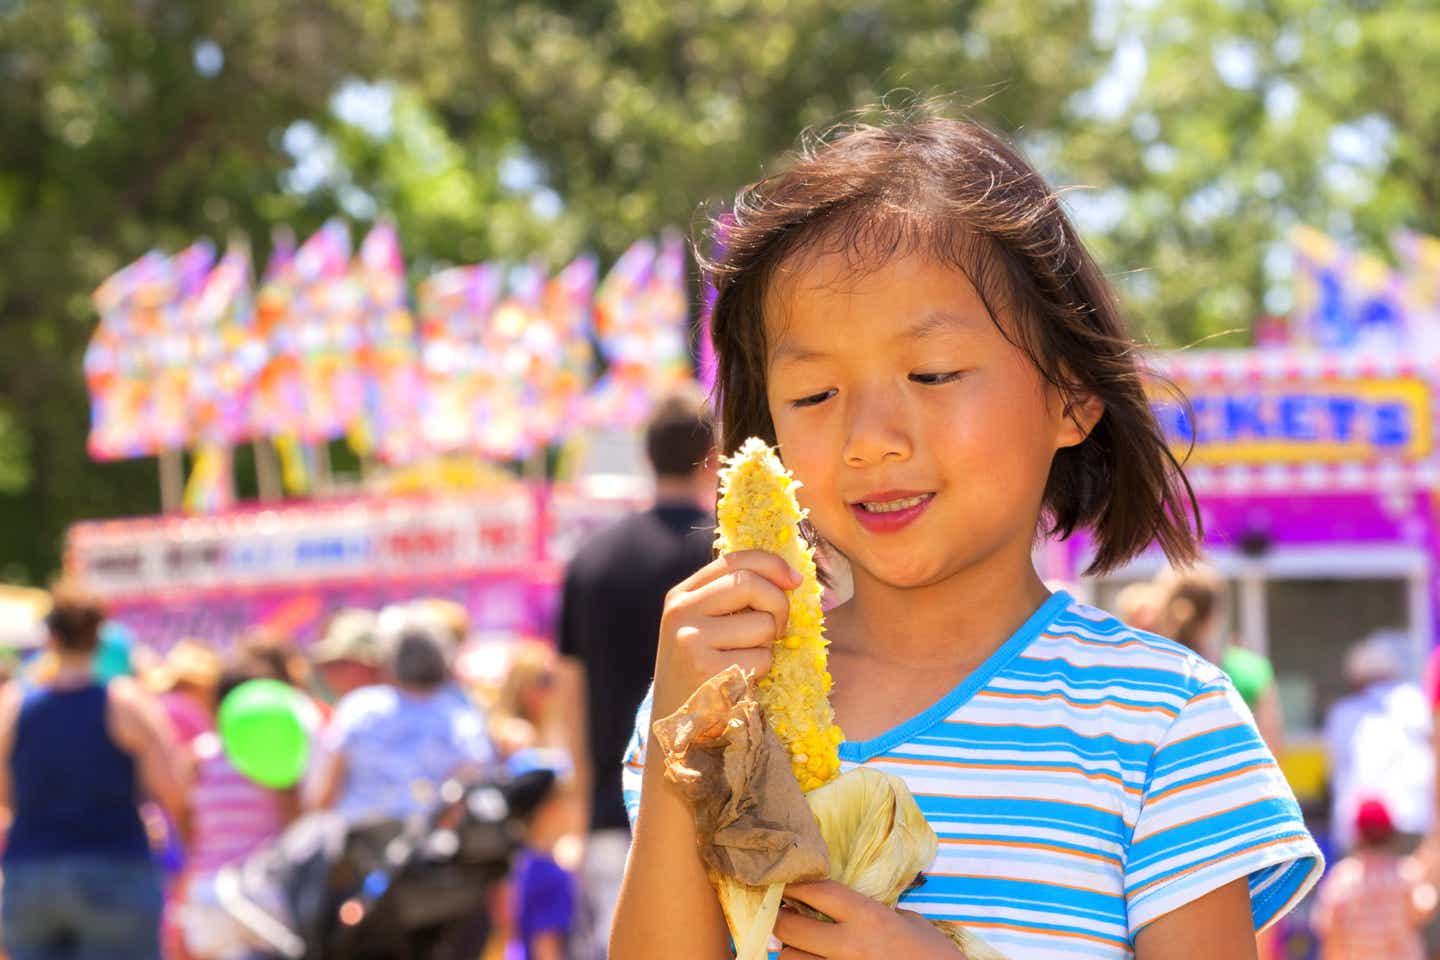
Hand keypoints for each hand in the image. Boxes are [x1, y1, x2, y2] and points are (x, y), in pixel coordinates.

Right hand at [653, 550, 799, 717]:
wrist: (675, 724)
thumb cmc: (701, 671)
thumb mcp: (703, 626)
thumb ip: (732, 599)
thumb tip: (791, 578)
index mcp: (681, 595)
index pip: (733, 559)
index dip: (771, 564)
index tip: (795, 580)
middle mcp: (681, 612)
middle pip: (749, 583)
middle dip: (778, 604)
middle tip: (779, 627)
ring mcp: (692, 641)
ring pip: (761, 624)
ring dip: (768, 644)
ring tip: (748, 659)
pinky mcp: (709, 672)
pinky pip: (761, 658)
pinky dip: (763, 669)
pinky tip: (742, 680)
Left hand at [773, 881, 962, 958]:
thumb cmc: (933, 955)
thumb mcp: (909, 922)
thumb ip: (873, 910)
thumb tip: (843, 905)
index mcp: (869, 918)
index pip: (818, 891)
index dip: (794, 883)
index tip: (781, 878)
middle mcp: (849, 946)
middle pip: (790, 927)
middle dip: (778, 917)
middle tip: (777, 911)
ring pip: (789, 958)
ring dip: (788, 948)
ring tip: (794, 942)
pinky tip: (809, 958)